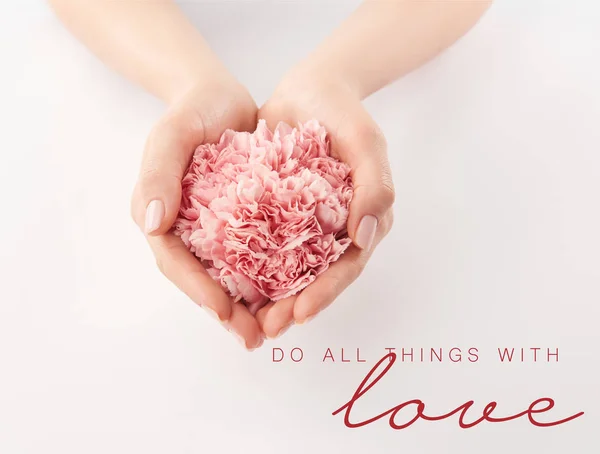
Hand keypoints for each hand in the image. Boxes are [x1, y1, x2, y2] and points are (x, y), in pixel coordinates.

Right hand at [130, 74, 264, 349]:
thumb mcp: (173, 133)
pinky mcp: (239, 223)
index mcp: (159, 215)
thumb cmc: (193, 110)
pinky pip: (251, 256)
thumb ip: (158, 173)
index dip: (197, 289)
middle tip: (253, 338)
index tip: (223, 311)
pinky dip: (267, 277)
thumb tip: (152, 224)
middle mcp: (184, 229)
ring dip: (249, 305)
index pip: (174, 262)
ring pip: (227, 275)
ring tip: (274, 328)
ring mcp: (211, 229)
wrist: (221, 98)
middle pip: (202, 279)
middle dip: (226, 312)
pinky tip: (290, 294)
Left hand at [256, 68, 394, 338]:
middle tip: (266, 329)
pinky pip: (264, 246)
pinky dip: (249, 267)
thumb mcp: (365, 141)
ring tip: (245, 321)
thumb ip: (375, 186)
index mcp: (362, 221)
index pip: (346, 267)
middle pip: (315, 278)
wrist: (309, 89)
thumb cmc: (344, 112)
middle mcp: (334, 230)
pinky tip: (228, 284)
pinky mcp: (277, 215)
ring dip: (269, 298)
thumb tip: (365, 237)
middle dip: (292, 307)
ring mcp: (305, 225)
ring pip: (288, 270)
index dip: (326, 293)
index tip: (300, 314)